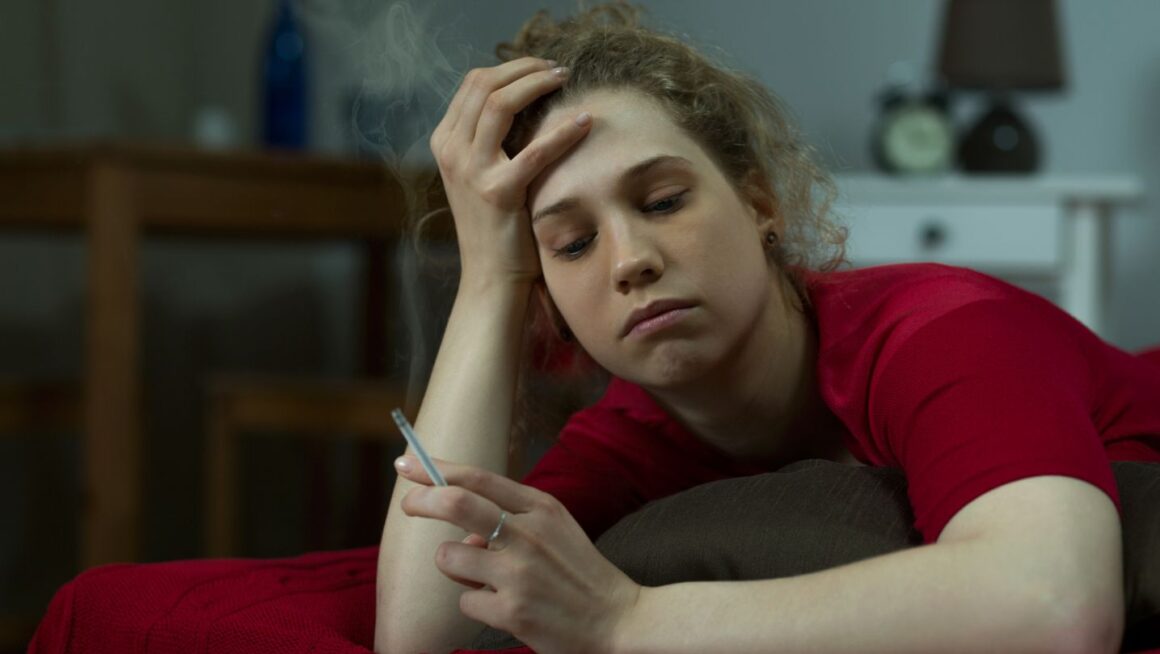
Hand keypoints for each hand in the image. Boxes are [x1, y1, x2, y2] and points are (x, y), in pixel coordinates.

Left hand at [397, 455, 640, 653]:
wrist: (620, 622)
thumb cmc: (580, 573)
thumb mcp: (557, 529)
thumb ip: (512, 517)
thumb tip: (462, 527)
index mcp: (541, 509)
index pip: (478, 478)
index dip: (436, 468)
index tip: (407, 464)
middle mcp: (529, 535)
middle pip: (455, 502)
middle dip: (421, 499)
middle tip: (408, 504)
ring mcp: (519, 574)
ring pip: (450, 557)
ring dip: (456, 568)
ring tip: (488, 580)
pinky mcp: (512, 612)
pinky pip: (465, 601)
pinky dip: (478, 605)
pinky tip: (509, 610)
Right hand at [430, 57, 592, 285]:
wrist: (491, 276)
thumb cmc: (496, 225)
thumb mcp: (482, 173)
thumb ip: (491, 139)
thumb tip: (525, 99)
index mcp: (445, 142)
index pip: (473, 83)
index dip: (510, 67)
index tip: (541, 68)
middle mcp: (451, 152)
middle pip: (484, 85)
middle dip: (525, 69)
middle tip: (558, 69)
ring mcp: (470, 171)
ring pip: (499, 103)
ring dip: (537, 84)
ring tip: (565, 81)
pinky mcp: (497, 192)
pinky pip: (534, 150)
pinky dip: (563, 131)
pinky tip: (584, 122)